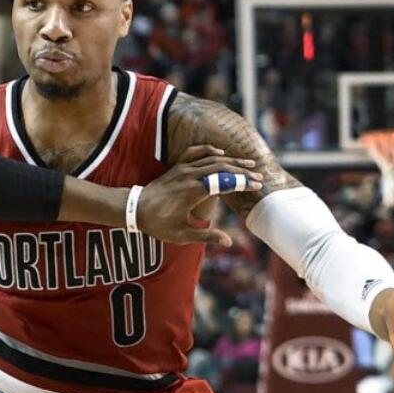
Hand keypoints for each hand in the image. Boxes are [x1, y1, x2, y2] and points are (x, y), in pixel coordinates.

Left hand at [137, 145, 261, 244]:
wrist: (135, 209)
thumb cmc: (158, 224)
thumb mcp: (182, 235)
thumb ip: (206, 236)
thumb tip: (228, 242)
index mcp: (193, 192)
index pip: (224, 182)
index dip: (241, 183)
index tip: (255, 185)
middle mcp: (190, 176)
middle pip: (222, 168)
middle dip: (242, 172)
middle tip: (258, 177)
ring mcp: (183, 169)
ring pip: (212, 159)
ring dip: (231, 161)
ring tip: (248, 164)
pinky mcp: (177, 167)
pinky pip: (196, 153)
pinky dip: (209, 150)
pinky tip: (221, 153)